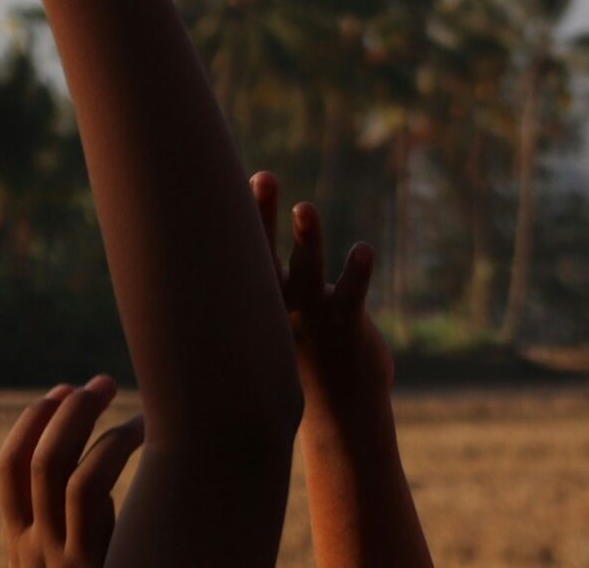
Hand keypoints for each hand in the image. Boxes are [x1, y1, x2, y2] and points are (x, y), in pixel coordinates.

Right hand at [0, 377, 145, 567]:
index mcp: (22, 543)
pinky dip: (113, 445)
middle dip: (65, 411)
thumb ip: (72, 528)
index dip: (33, 422)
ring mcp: (55, 556)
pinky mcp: (86, 561)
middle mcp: (30, 549)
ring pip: (52, 464)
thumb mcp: (70, 562)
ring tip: (120, 397)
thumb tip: (90, 472)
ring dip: (83, 417)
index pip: (9, 468)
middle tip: (102, 383)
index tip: (63, 390)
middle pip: (33, 458)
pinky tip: (146, 430)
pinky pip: (87, 486)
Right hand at [252, 171, 391, 423]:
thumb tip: (253, 247)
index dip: (240, 214)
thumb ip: (269, 283)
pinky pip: (351, 296)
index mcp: (262, 300)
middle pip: (267, 252)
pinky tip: (363, 248)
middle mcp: (281, 304)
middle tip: (262, 176)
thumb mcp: (280, 320)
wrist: (340, 413)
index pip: (246, 252)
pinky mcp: (347, 326)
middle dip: (263, 215)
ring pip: (307, 272)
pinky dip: (356, 272)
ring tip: (305, 208)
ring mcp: (313, 316)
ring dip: (307, 240)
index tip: (226, 176)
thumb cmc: (308, 357)